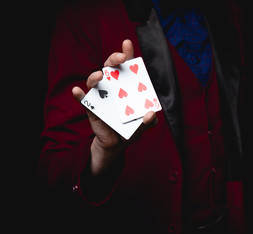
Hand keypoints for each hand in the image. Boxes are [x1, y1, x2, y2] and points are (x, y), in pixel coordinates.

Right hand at [72, 40, 157, 175]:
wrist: (117, 144)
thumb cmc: (131, 129)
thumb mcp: (144, 124)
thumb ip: (150, 120)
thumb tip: (150, 113)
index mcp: (126, 87)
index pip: (126, 67)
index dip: (126, 54)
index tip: (127, 43)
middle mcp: (112, 87)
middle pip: (110, 68)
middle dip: (113, 59)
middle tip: (120, 58)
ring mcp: (101, 96)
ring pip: (95, 81)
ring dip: (95, 76)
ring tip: (100, 76)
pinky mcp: (91, 108)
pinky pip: (83, 100)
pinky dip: (79, 95)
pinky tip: (77, 91)